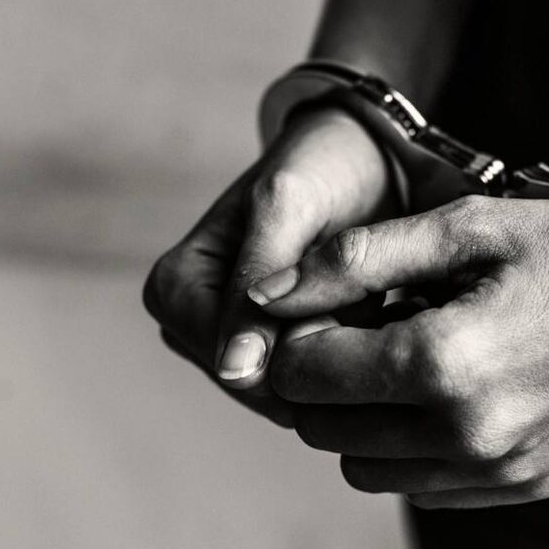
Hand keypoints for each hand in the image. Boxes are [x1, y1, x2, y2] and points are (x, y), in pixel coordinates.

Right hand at [143, 108, 394, 425]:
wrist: (360, 156)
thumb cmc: (320, 167)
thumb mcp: (287, 208)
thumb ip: (256, 282)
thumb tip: (234, 369)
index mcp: (171, 289)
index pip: (237, 369)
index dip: (308, 351)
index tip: (362, 303)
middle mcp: (186, 324)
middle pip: (265, 388)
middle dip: (327, 354)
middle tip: (373, 296)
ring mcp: (226, 343)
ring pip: (293, 391)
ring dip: (344, 355)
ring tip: (376, 300)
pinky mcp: (266, 353)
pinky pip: (311, 383)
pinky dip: (352, 355)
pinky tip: (376, 316)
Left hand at [249, 195, 548, 505]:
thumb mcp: (468, 226)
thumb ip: (356, 259)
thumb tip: (267, 293)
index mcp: (444, 363)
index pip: (305, 374)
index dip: (298, 333)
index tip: (328, 301)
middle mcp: (465, 435)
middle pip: (323, 431)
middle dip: (321, 378)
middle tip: (359, 328)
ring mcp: (496, 472)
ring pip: (365, 468)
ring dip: (359, 418)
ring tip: (401, 359)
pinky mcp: (521, 487)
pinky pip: (422, 486)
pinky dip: (408, 446)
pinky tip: (443, 391)